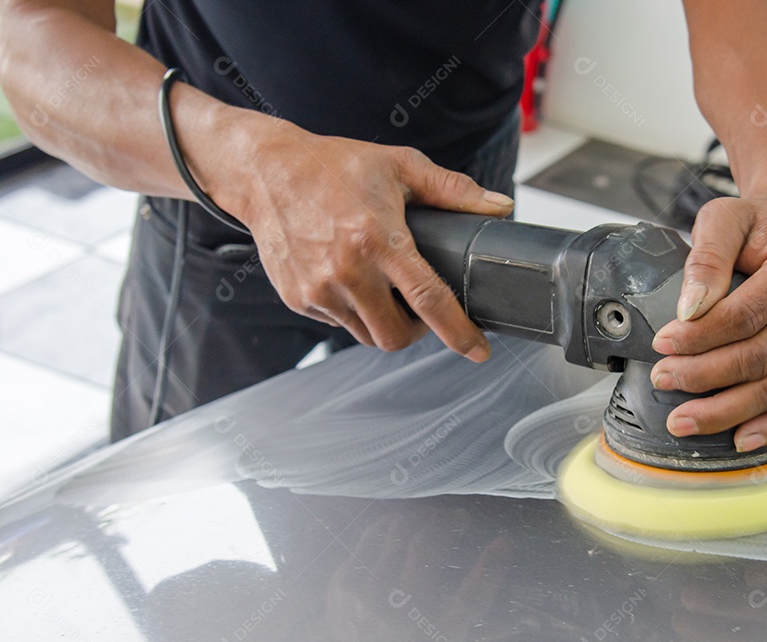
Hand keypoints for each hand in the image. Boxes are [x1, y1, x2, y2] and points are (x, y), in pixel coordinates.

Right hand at [224, 117, 513, 359]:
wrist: (266, 171)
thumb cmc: (334, 166)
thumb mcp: (400, 166)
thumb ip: (453, 190)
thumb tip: (499, 207)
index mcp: (378, 240)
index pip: (429, 301)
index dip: (459, 332)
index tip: (479, 351)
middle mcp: (346, 272)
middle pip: (396, 337)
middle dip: (417, 330)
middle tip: (420, 307)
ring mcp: (318, 290)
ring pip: (367, 335)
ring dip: (383, 322)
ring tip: (383, 288)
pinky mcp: (298, 299)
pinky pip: (338, 323)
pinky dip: (353, 311)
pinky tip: (351, 279)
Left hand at [650, 197, 766, 450]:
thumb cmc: (758, 226)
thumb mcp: (725, 218)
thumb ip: (707, 256)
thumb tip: (690, 308)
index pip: (747, 313)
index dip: (702, 335)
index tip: (662, 343)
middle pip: (760, 356)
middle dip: (705, 376)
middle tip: (664, 381)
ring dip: (726, 410)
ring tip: (683, 420)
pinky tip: (739, 440)